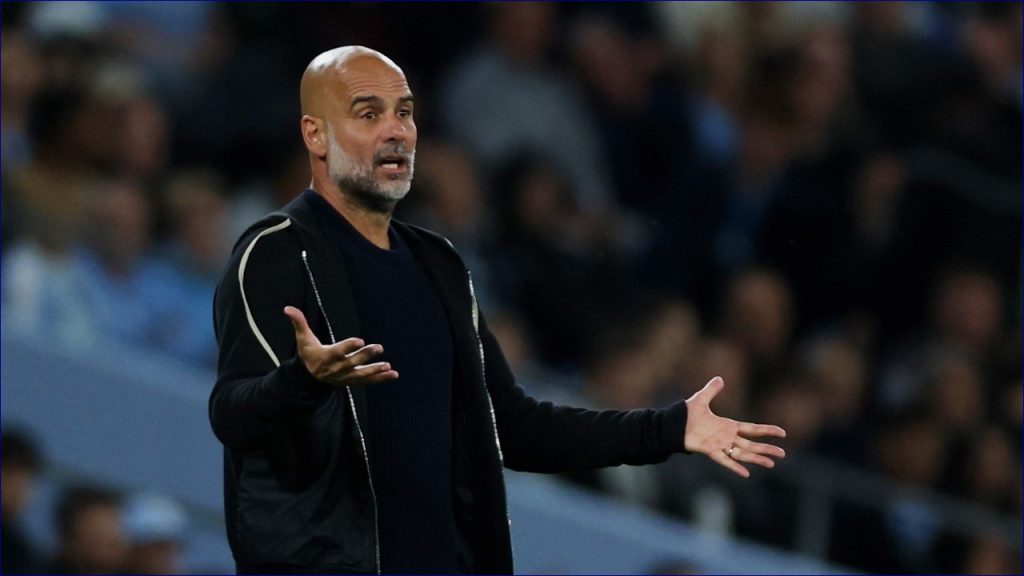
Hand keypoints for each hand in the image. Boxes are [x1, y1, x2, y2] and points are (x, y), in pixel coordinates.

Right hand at [283, 306, 398, 385]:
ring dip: (375, 370)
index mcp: (326, 357)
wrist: (309, 379)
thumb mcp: (303, 339)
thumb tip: (288, 308)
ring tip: (388, 366)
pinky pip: (368, 381)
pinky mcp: (352, 381)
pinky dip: (380, 378)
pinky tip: (393, 374)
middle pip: (353, 362)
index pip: (338, 352)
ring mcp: (346, 376)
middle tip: (379, 347)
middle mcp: (337, 368)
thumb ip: (299, 323)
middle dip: (366, 355)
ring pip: (362, 374)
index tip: (360, 340)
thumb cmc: (308, 354)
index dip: (349, 346)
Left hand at [684, 376, 785, 477]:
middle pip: (752, 444)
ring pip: (743, 453)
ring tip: (772, 464)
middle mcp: (727, 437)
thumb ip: (711, 390)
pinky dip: (735, 466)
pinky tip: (747, 474)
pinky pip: (725, 460)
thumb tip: (720, 378)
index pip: (752, 429)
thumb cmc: (685, 415)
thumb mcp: (701, 399)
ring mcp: (720, 445)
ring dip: (757, 458)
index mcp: (728, 426)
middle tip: (783, 454)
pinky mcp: (710, 451)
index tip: (782, 433)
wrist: (672, 426)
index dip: (767, 430)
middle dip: (767, 448)